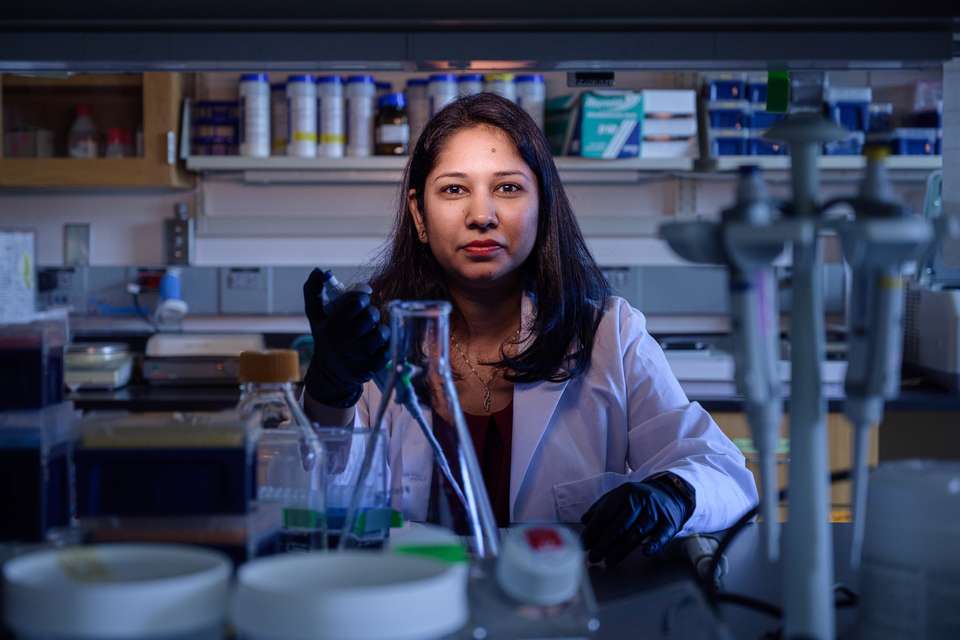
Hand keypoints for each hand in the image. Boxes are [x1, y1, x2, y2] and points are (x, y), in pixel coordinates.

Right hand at [302, 268, 389, 406]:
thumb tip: (319, 270)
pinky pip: (386, 353)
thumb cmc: (325, 336)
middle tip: (370, 316)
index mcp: (329, 325)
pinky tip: (378, 346)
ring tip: (375, 330)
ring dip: (381, 329)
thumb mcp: (315, 315)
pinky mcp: (366, 370)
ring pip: (381, 334)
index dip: (363, 297)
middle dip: (373, 312)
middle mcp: (341, 342)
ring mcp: (354, 358)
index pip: (357, 302)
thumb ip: (313, 290)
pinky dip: (385, 347)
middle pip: (370, 316)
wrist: (329, 373)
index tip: (362, 301)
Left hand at [580, 475, 693, 565]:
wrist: (671, 493)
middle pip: (620, 525)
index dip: (593, 530)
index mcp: (625, 492)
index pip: (606, 513)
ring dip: (621, 549)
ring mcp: (656, 511)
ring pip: (637, 532)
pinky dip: (654, 544)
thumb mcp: (619, 496)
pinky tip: (645, 552)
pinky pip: (662, 535)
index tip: (584, 544)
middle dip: (604, 543)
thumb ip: (601, 507)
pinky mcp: (670, 522)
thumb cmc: (639, 498)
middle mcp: (641, 500)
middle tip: (593, 557)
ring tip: (608, 562)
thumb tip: (584, 521)